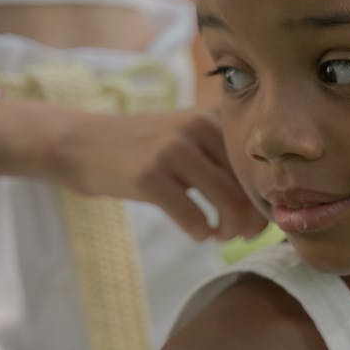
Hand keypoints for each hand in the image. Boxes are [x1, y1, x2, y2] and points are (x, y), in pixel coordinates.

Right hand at [48, 105, 265, 242]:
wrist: (83, 144)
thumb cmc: (145, 148)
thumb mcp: (187, 135)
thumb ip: (224, 157)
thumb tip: (266, 203)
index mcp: (213, 115)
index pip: (258, 163)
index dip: (265, 197)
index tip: (260, 217)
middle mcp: (198, 126)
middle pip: (247, 185)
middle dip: (252, 220)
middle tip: (243, 234)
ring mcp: (172, 150)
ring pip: (228, 202)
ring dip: (230, 229)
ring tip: (220, 234)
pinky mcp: (148, 176)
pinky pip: (193, 217)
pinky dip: (202, 233)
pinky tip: (198, 232)